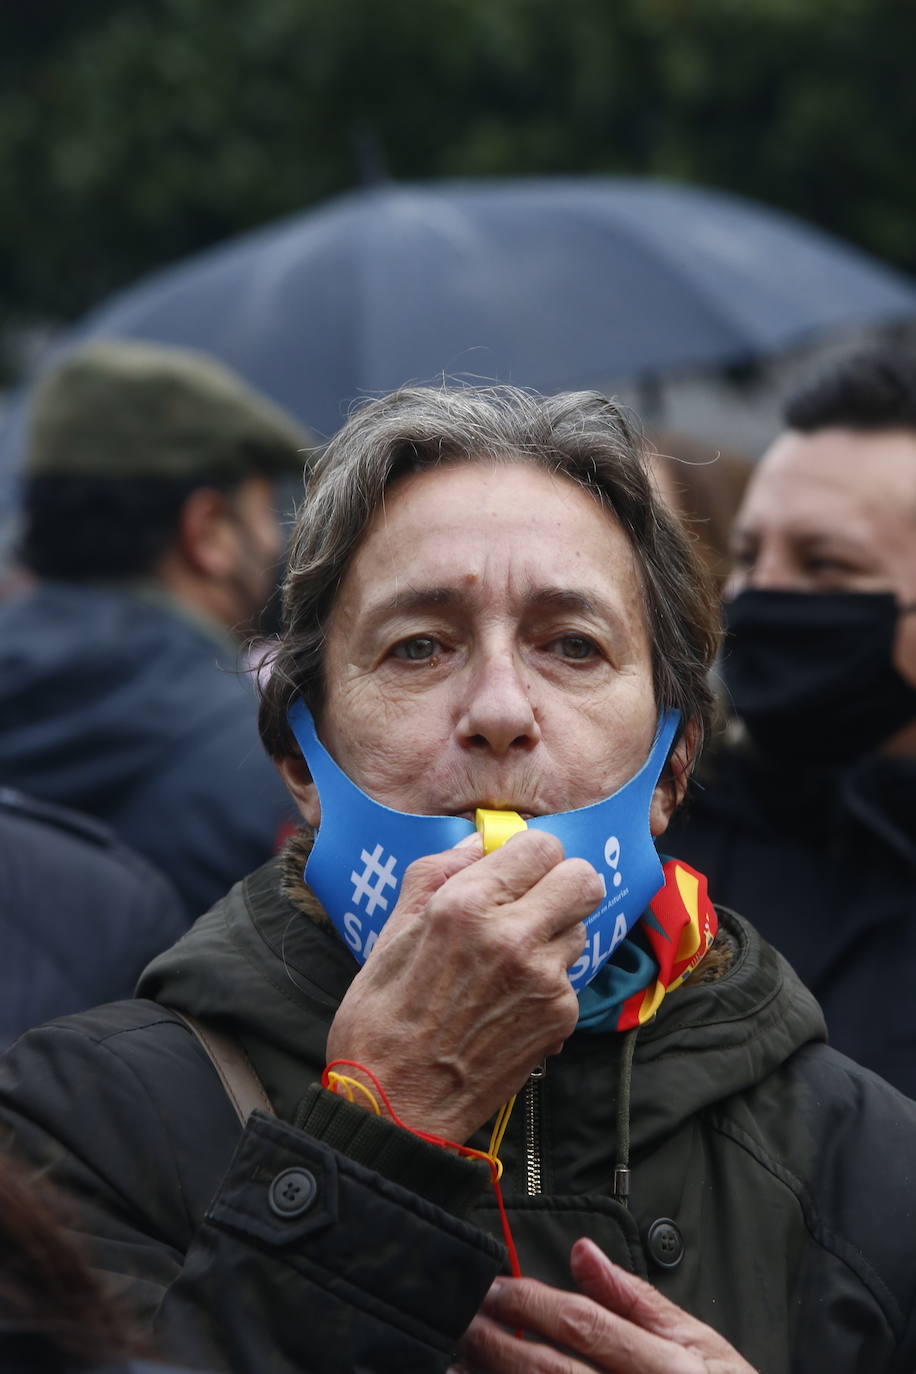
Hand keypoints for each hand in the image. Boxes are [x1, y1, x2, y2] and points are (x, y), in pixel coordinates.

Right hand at [325, 830, 598, 1140]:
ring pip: (580, 928)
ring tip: (511, 960)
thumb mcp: (392, 930)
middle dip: (561, 883)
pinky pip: (571, 976)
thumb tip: (478, 842)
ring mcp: (544, 979)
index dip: (529, 855)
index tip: (515, 870)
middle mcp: (513, 936)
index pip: (542, 845)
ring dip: (554, 934)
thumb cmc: (381, 1018)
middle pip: (583, 879)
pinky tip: (509, 1000)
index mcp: (465, 906)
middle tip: (533, 901)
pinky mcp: (560, 1016)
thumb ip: (438, 873)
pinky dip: (548, 981)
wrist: (395, 1104)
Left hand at [455, 1238, 757, 1372]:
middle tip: (459, 1318)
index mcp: (665, 1368)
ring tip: (454, 1364)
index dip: (531, 1303)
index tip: (492, 1286)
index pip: (583, 1325)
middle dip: (498, 1342)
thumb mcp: (700, 1342)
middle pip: (550, 1372)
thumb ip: (637, 1299)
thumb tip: (584, 1251)